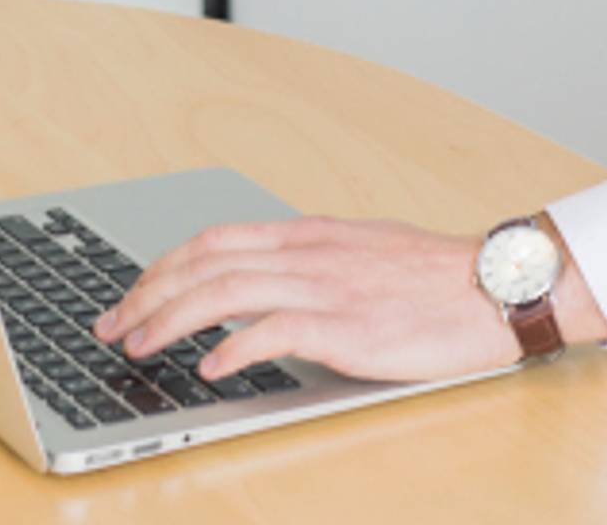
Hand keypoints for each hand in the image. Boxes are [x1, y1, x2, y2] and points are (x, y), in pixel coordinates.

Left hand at [94, 218, 548, 385]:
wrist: (496, 287)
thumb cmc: (437, 278)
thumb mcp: (362, 253)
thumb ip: (310, 265)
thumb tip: (261, 287)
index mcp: (310, 235)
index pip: (215, 240)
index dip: (162, 266)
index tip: (130, 296)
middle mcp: (310, 253)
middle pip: (206, 262)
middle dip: (146, 294)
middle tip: (111, 327)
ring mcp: (327, 287)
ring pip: (226, 291)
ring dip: (171, 320)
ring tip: (140, 347)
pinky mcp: (349, 326)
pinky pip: (275, 331)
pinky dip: (233, 349)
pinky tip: (210, 370)